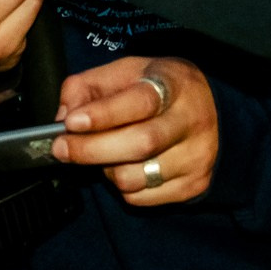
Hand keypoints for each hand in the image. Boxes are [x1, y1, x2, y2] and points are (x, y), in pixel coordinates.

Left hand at [49, 56, 216, 205]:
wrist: (209, 107)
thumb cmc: (156, 89)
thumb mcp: (123, 72)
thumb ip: (87, 87)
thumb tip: (63, 118)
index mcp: (174, 84)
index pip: (141, 102)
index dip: (103, 114)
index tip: (71, 122)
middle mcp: (192, 121)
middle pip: (140, 144)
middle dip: (91, 150)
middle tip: (61, 148)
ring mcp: (196, 156)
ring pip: (136, 178)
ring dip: (107, 170)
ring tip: (107, 154)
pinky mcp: (194, 184)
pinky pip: (141, 198)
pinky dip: (123, 187)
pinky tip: (127, 166)